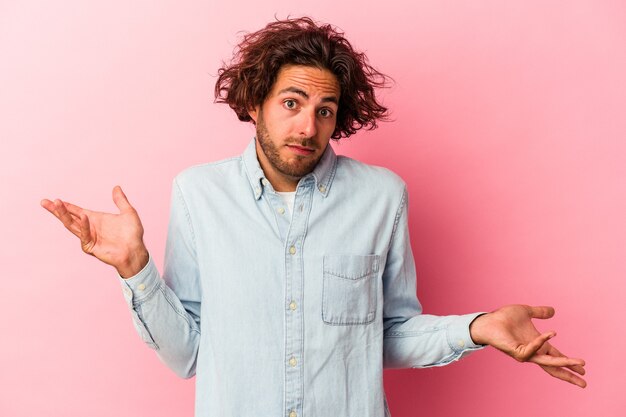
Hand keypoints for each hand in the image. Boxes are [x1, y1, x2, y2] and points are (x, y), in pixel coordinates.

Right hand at [41, 186, 148, 277]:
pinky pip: (85, 235)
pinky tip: (83, 216)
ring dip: (64, 215)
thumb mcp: (128, 213)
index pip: (77, 211)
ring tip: (56, 205)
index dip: (66, 206)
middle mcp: (90, 228)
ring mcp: (89, 237)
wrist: (136, 251)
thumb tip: (116, 187)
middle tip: (45, 202)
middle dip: (57, 210)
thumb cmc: (133, 235)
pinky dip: (84, 226)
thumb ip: (121, 200)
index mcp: (95, 219)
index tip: (55, 200)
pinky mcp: (91, 247)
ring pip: (72, 225)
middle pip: (69, 218)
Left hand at [469, 304, 585, 387]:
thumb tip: (553, 311)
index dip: (570, 363)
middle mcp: (533, 351)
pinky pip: (531, 349)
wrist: (489, 320)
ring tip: (579, 362)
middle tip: (585, 382)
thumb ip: (540, 312)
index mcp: (538, 344)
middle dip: (570, 374)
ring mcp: (525, 353)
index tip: (584, 368)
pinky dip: (541, 342)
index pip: (557, 356)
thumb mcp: (526, 312)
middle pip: (554, 366)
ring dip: (564, 362)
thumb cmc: (504, 317)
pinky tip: (551, 334)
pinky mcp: (516, 351)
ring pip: (548, 362)